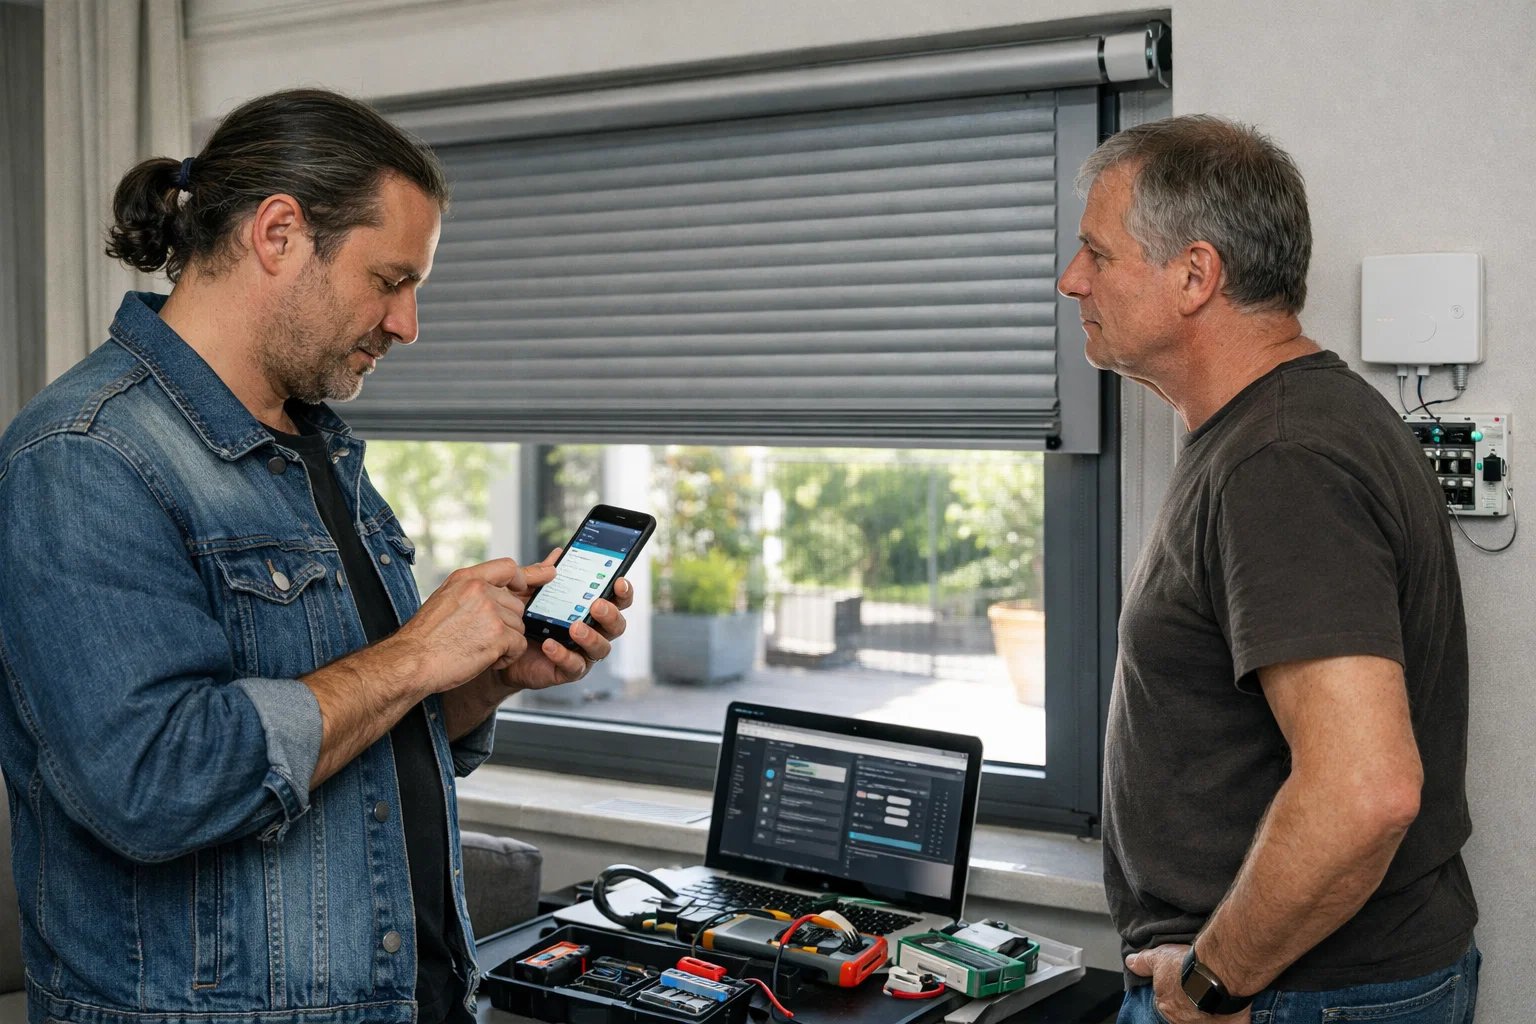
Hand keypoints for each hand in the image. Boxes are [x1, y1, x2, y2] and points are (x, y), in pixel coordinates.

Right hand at [390, 558, 533, 692]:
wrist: (411, 661)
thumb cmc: (426, 637)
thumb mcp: (446, 600)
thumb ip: (472, 592)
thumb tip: (501, 590)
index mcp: (466, 579)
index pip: (507, 567)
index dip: (524, 576)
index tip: (533, 582)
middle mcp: (480, 590)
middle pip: (517, 605)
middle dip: (506, 624)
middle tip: (480, 637)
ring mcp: (490, 611)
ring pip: (519, 626)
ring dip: (505, 642)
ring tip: (477, 648)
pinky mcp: (498, 635)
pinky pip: (519, 645)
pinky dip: (507, 657)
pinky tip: (487, 660)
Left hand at [488, 547, 633, 693]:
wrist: (501, 647)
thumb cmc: (521, 618)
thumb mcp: (529, 592)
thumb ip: (544, 575)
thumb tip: (557, 555)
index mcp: (589, 609)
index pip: (616, 600)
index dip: (623, 591)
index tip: (618, 581)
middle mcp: (593, 631)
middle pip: (617, 625)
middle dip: (610, 614)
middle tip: (596, 605)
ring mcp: (582, 652)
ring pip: (601, 648)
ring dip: (591, 637)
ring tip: (575, 627)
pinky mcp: (567, 670)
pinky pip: (574, 666)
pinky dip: (564, 655)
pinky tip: (550, 645)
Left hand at [1126, 946, 1249, 1023]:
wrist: (1217, 972)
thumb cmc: (1188, 967)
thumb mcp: (1160, 958)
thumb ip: (1144, 962)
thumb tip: (1130, 962)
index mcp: (1166, 1006)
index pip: (1166, 1005)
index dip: (1175, 994)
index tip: (1183, 987)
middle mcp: (1183, 1021)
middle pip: (1185, 1014)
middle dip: (1190, 1005)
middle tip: (1199, 990)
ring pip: (1204, 1020)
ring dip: (1208, 1012)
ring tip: (1215, 997)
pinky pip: (1228, 1023)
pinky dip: (1229, 1018)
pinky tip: (1230, 1009)